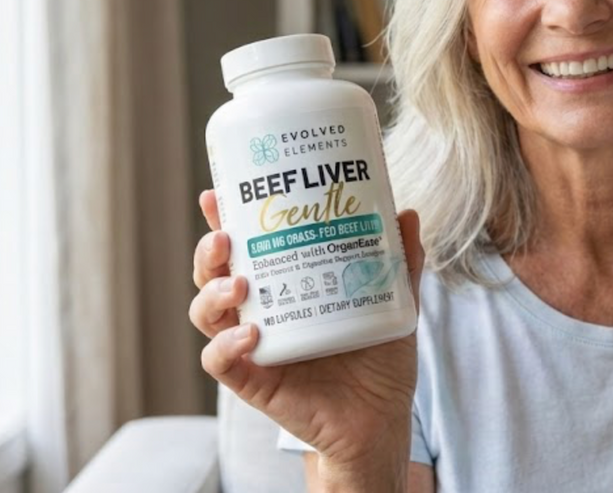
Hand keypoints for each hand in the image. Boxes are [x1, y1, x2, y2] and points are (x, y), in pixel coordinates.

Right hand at [189, 190, 424, 468]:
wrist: (381, 417)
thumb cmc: (379, 357)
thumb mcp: (393, 302)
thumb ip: (399, 262)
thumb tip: (406, 214)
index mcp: (283, 284)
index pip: (243, 246)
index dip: (222, 219)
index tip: (216, 194)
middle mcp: (259, 311)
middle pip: (212, 274)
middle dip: (209, 251)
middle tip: (225, 237)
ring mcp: (252, 347)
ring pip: (206, 314)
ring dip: (212, 294)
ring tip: (240, 284)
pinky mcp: (254, 381)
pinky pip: (221, 363)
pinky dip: (225, 347)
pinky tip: (249, 334)